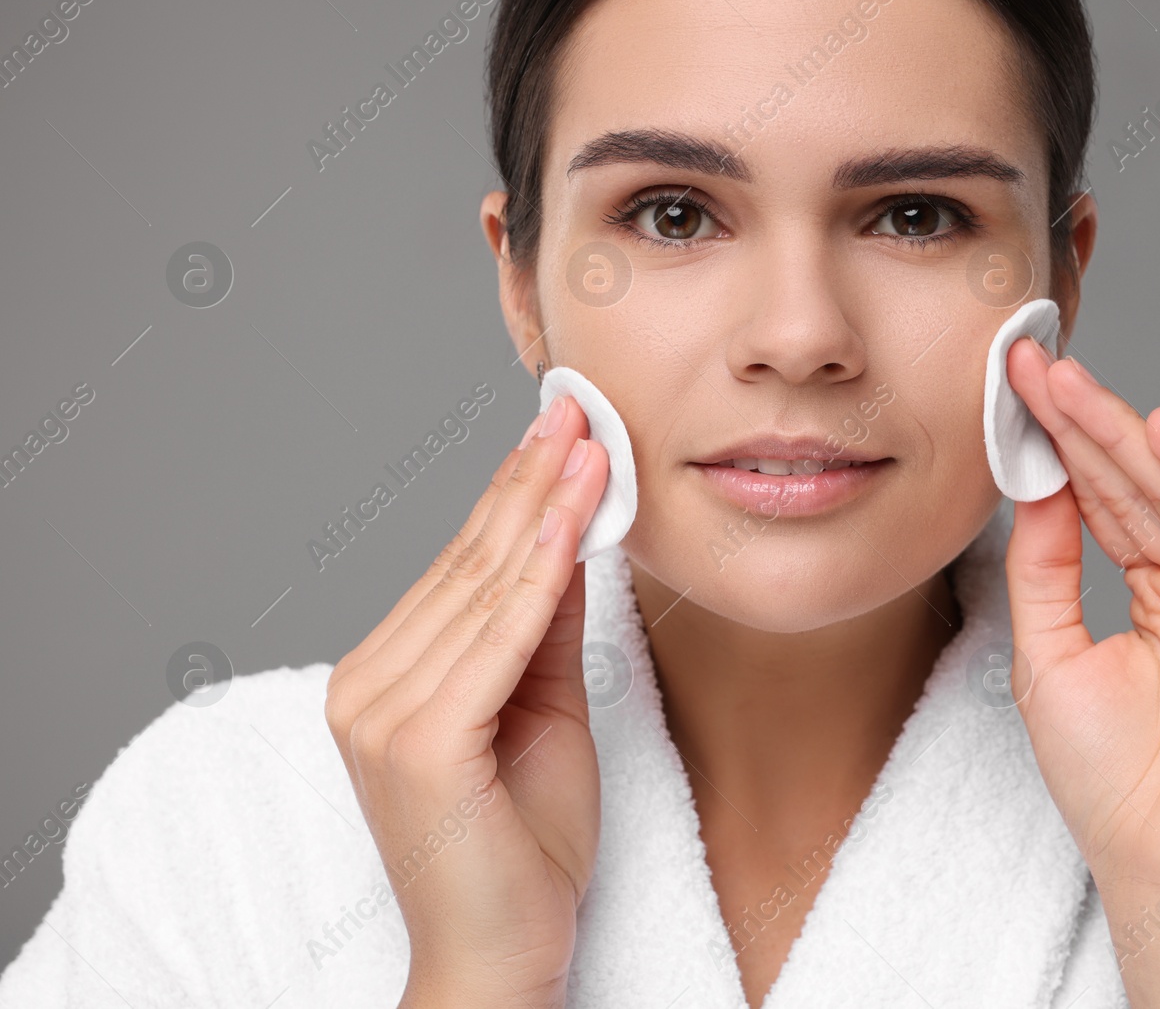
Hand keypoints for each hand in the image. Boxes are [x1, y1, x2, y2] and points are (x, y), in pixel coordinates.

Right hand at [324, 395, 609, 1008]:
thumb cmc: (523, 850)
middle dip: (530, 479)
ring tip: (589, 441)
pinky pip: (498, 636)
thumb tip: (568, 542)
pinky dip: (540, 570)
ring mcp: (383, 712)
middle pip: (468, 564)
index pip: (462, 569)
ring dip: (542, 507)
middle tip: (577, 409)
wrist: (501, 957)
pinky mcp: (419, 739)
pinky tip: (572, 515)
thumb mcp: (545, 714)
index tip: (560, 432)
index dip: (515, 494)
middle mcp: (367, 686)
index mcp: (386, 679)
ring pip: (482, 587)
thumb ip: (545, 630)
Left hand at [1002, 338, 1159, 1003]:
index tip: (1018, 393)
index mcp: (1151, 598)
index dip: (1062, 446)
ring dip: (1128, 437)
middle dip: (1086, 424)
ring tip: (1075, 384)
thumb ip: (1045, 570)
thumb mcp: (1049, 655)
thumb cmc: (1110, 782)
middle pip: (1139, 487)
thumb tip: (1035, 489)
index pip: (1105, 502)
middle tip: (1037, 367)